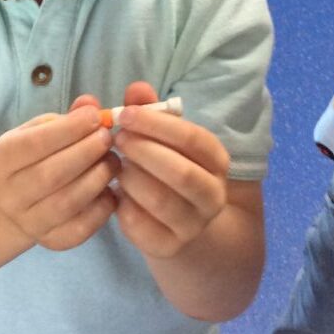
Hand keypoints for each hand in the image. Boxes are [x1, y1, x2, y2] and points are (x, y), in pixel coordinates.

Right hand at [0, 104, 119, 251]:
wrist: (20, 201)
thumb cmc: (36, 156)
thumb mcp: (43, 130)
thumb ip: (68, 116)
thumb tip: (91, 105)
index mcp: (3, 158)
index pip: (35, 143)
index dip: (69, 129)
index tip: (96, 117)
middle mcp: (10, 193)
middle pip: (51, 174)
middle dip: (87, 152)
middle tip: (108, 138)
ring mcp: (29, 222)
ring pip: (67, 202)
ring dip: (98, 178)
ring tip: (113, 161)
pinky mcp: (52, 241)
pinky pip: (81, 228)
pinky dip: (102, 207)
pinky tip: (112, 189)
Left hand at [112, 82, 229, 258]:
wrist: (180, 223)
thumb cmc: (167, 165)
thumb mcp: (163, 137)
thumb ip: (150, 111)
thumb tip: (136, 88)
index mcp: (217, 160)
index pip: (192, 139)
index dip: (155, 124)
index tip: (124, 114)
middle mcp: (214, 194)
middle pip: (180, 172)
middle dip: (142, 151)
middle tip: (116, 139)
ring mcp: (194, 224)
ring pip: (160, 200)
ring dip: (131, 178)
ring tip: (117, 166)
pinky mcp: (169, 246)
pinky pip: (141, 226)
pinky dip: (123, 206)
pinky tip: (116, 193)